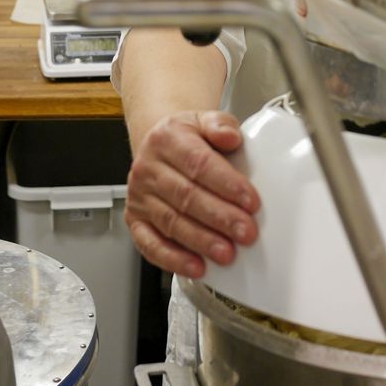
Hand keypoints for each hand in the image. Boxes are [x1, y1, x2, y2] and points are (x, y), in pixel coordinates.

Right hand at [124, 110, 260, 277]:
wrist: (159, 145)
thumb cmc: (187, 137)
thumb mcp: (205, 120)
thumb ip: (221, 125)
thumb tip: (230, 136)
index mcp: (167, 138)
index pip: (198, 163)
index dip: (226, 184)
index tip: (251, 201)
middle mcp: (148, 167)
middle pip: (186, 196)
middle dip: (220, 217)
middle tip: (246, 231)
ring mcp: (139, 196)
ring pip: (171, 222)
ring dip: (201, 241)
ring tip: (227, 253)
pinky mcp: (135, 220)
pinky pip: (150, 244)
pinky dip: (173, 259)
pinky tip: (196, 266)